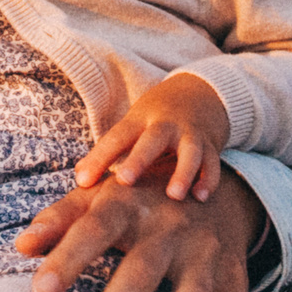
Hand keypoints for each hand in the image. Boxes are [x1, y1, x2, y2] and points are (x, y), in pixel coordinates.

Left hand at [14, 168, 261, 291]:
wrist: (211, 178)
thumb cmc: (138, 197)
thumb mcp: (101, 195)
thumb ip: (60, 218)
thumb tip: (21, 246)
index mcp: (130, 204)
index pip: (94, 229)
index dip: (68, 258)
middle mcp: (171, 227)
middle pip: (141, 272)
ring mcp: (206, 253)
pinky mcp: (233, 277)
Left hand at [78, 73, 230, 200]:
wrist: (198, 94)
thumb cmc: (155, 119)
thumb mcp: (131, 126)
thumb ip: (107, 153)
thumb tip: (79, 180)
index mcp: (139, 120)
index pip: (116, 137)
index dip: (98, 158)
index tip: (83, 181)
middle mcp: (165, 125)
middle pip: (152, 139)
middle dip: (138, 159)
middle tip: (123, 180)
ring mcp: (190, 134)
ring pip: (189, 151)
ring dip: (182, 172)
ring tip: (174, 196)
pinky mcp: (210, 145)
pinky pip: (212, 163)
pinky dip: (208, 179)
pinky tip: (201, 197)